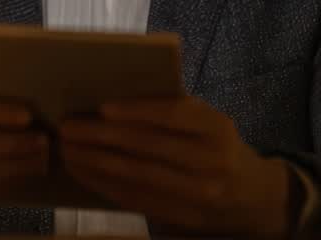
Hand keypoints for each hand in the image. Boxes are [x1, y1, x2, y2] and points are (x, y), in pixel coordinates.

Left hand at [58, 96, 290, 235]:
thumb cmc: (218, 148)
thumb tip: (111, 102)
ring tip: (68, 150)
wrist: (254, 198)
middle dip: (101, 137)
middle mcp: (211, 161)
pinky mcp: (181, 217)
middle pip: (148, 146)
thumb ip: (174, 114)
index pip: (174, 114)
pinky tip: (84, 173)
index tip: (101, 107)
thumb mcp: (209, 124)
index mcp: (217, 127)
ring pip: (137, 176)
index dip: (136, 110)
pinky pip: (136, 199)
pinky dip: (105, 185)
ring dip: (95, 163)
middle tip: (67, 128)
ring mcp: (197, 194)